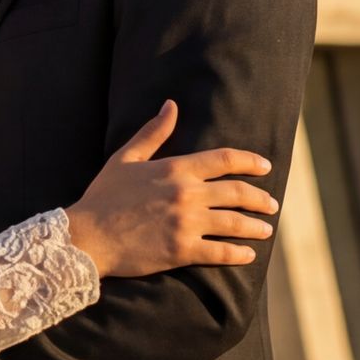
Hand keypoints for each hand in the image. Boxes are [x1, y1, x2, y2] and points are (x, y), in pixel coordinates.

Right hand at [64, 100, 277, 277]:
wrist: (87, 235)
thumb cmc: (104, 196)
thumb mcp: (126, 157)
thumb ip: (153, 132)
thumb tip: (172, 105)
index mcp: (175, 168)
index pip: (224, 159)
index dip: (250, 161)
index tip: (265, 166)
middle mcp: (186, 194)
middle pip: (237, 192)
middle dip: (260, 198)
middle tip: (272, 204)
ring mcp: (186, 223)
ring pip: (234, 223)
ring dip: (255, 226)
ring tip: (266, 229)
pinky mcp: (181, 250)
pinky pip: (220, 252)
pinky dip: (239, 253)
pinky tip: (249, 255)